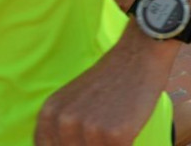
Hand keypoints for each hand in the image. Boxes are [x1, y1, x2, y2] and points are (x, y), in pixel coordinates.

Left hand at [35, 26, 178, 144]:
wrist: (141, 54)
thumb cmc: (112, 77)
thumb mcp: (74, 99)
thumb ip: (63, 125)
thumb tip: (67, 144)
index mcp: (50, 114)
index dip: (73, 143)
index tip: (88, 134)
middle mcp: (64, 122)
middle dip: (93, 143)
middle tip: (106, 123)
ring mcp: (89, 128)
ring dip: (109, 144)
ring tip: (119, 121)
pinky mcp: (116, 134)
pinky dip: (128, 144)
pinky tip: (131, 124)